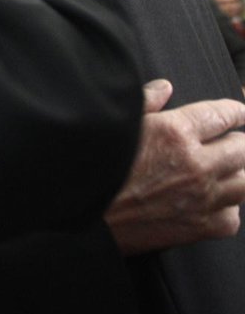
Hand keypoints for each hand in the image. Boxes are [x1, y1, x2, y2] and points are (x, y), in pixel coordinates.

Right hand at [104, 79, 244, 254]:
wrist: (84, 214)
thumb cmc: (95, 167)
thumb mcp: (118, 125)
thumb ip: (146, 101)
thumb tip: (164, 87)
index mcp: (175, 132)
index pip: (223, 115)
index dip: (235, 111)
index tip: (238, 113)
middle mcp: (196, 164)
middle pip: (242, 148)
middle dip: (238, 141)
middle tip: (231, 141)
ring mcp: (202, 197)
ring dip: (238, 173)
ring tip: (226, 169)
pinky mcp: (200, 227)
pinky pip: (232, 217)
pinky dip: (228, 208)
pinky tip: (215, 200)